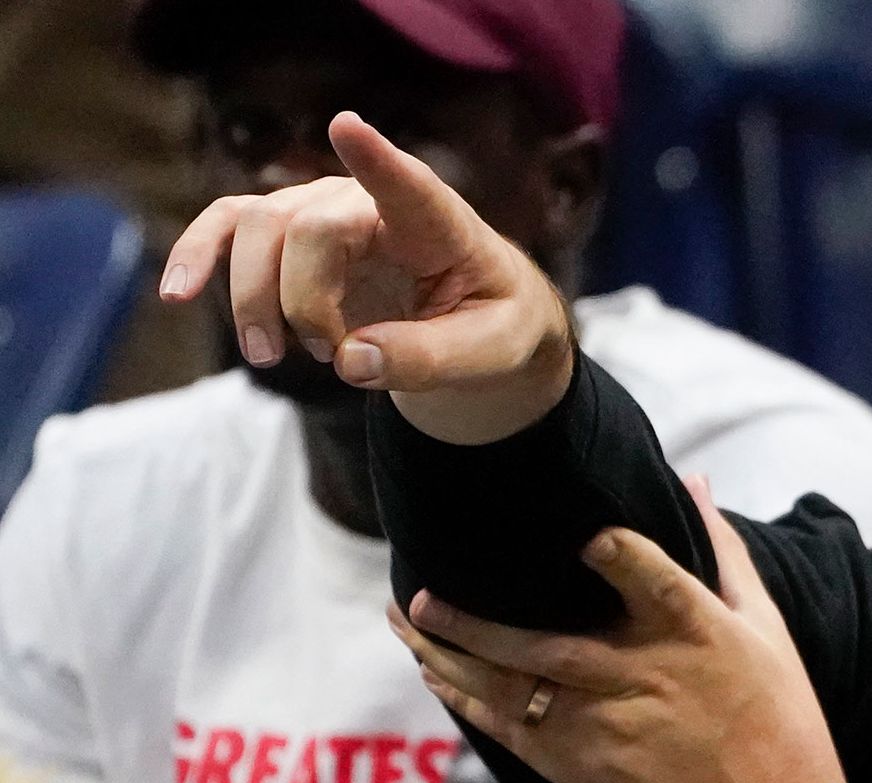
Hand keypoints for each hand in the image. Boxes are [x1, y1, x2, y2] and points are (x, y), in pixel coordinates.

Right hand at [160, 111, 572, 444]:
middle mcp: (370, 203)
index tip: (347, 127)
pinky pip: (228, 227)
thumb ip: (430, 358)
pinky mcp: (287, 234)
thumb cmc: (490, 323)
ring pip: (257, 227)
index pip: (408, 186)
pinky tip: (176, 295)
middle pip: (307, 229)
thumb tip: (352, 361)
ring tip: (267, 356)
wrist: (474, 317)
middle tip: (329, 356)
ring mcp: (321, 212)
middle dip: (301, 302)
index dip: (376, 160)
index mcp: (438, 225)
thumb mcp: (489, 353)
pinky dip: (198, 257)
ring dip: (250, 296)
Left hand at [388, 477, 854, 782]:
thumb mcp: (766, 630)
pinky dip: (468, 703)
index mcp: (695, 633)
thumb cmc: (779, 722)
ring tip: (406, 626)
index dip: (613, 551)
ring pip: (509, 688)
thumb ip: (721, 552)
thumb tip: (692, 480)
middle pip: (543, 642)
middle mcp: (642, 676)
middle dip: (473, 621)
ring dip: (450, 657)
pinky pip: (510, 732)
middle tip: (419, 592)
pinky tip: (437, 678)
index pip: (648, 574)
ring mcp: (606, 727)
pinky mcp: (583, 771)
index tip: (580, 532)